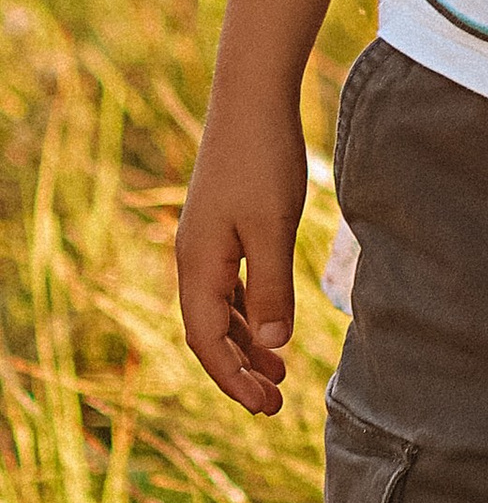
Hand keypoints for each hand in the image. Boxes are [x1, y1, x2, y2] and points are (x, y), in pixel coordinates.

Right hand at [174, 88, 307, 415]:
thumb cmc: (263, 158)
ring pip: (220, 309)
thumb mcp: (273, 226)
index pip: (206, 341)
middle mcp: (194, 258)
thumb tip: (272, 345)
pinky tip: (271, 321)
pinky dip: (249, 309)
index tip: (264, 406)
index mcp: (198, 264)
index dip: (232, 378)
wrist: (252, 97)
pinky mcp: (224, 224)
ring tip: (278, 372)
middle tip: (275, 402)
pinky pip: (229, 284)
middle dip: (239, 370)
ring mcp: (207, 240)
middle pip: (210, 331)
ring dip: (246, 342)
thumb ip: (271, 286)